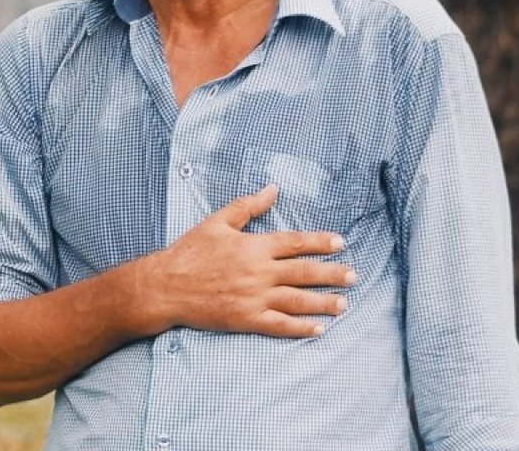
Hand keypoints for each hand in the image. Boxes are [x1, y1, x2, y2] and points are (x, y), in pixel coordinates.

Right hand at [141, 184, 355, 337]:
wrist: (165, 286)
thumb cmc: (189, 252)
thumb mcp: (216, 222)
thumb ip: (247, 206)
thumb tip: (273, 189)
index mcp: (253, 246)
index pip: (295, 242)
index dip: (320, 242)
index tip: (340, 243)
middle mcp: (258, 271)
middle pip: (304, 272)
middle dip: (332, 274)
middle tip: (353, 276)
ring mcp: (253, 297)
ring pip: (298, 300)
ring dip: (324, 302)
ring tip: (344, 304)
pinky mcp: (246, 319)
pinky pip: (280, 325)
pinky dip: (301, 328)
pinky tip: (318, 329)